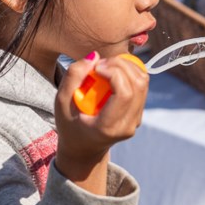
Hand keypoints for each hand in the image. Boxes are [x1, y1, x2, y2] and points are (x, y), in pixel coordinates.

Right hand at [54, 52, 148, 188]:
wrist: (84, 148)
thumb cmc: (70, 125)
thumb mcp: (61, 102)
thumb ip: (73, 77)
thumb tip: (94, 56)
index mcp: (108, 127)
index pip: (124, 94)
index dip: (114, 72)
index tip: (96, 67)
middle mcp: (127, 125)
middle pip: (138, 84)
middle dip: (121, 64)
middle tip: (101, 63)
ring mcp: (136, 120)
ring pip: (143, 82)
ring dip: (127, 66)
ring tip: (106, 67)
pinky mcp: (139, 113)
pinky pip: (141, 85)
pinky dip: (129, 72)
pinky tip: (112, 73)